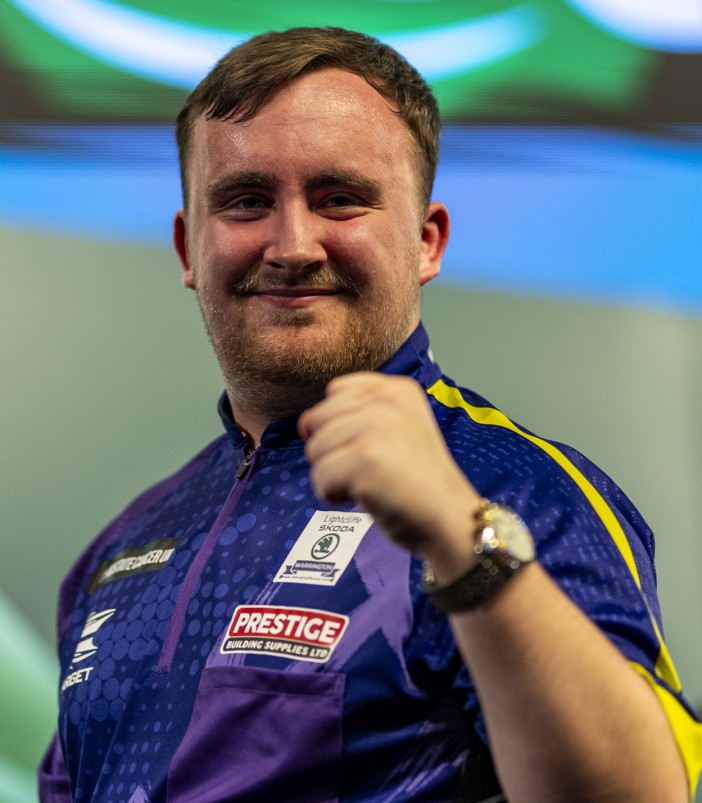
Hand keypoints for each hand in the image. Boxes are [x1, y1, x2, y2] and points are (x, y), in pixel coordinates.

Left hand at [298, 373, 480, 578]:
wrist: (448, 518)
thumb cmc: (417, 480)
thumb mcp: (395, 427)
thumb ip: (351, 415)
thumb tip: (303, 423)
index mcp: (396, 388)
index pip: (335, 392)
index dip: (342, 425)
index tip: (373, 445)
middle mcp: (386, 400)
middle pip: (319, 420)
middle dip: (334, 451)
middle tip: (373, 467)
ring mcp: (376, 428)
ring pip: (315, 450)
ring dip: (334, 475)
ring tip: (371, 481)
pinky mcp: (365, 460)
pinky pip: (320, 478)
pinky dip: (334, 495)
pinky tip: (366, 496)